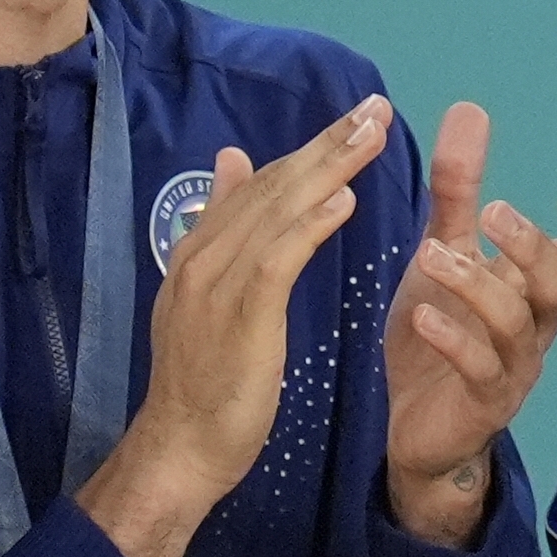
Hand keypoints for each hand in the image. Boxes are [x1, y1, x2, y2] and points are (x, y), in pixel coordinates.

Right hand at [78, 97, 388, 556]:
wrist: (179, 448)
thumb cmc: (204, 383)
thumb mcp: (211, 298)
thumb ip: (224, 232)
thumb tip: (233, 163)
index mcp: (199, 253)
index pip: (259, 186)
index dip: (308, 149)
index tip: (356, 118)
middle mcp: (203, 258)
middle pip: (272, 186)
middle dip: (327, 144)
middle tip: (377, 109)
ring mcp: (216, 285)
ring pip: (277, 212)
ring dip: (328, 169)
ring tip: (373, 136)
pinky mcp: (239, 316)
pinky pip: (278, 260)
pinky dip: (310, 226)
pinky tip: (344, 202)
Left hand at [381, 100, 556, 543]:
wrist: (414, 431)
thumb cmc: (437, 335)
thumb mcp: (442, 253)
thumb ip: (457, 191)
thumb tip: (470, 108)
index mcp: (533, 290)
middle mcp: (535, 327)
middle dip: (531, 247)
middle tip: (492, 213)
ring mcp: (514, 368)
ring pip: (517, 323)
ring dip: (478, 285)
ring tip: (431, 256)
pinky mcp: (483, 404)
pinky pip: (480, 370)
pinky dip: (454, 340)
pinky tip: (422, 317)